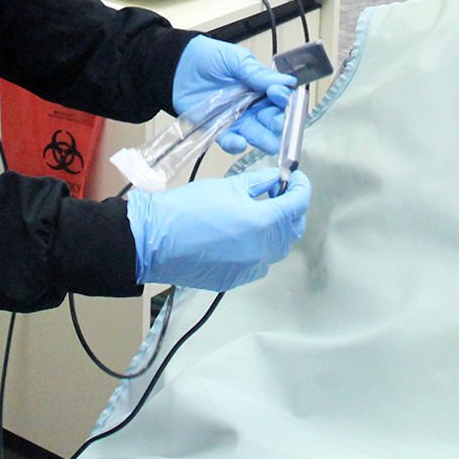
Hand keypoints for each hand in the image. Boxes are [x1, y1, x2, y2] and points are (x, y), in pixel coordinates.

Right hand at [126, 167, 311, 289]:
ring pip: (276, 249)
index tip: (295, 179)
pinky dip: (259, 247)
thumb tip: (277, 179)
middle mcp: (262, 250)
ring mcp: (250, 269)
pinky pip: (258, 262)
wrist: (156, 240)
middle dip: (291, 209)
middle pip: (292, 230)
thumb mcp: (228, 186)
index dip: (301, 188)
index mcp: (263, 223)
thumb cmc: (189, 208)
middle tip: (278, 192)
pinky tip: (242, 233)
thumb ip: (259, 182)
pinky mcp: (235, 280)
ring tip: (259, 211)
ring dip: (276, 229)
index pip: (297, 205)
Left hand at [173, 36, 293, 154]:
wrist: (180, 64)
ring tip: (266, 140)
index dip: (283, 100)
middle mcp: (252, 107)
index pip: (279, 99)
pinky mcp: (219, 129)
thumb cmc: (210, 58)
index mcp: (261, 88)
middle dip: (277, 124)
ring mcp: (237, 119)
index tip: (280, 95)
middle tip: (276, 122)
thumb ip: (260, 74)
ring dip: (262, 139)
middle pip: (271, 121)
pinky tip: (239, 141)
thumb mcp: (238, 60)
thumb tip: (287, 81)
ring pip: (255, 135)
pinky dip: (235, 144)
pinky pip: (230, 141)